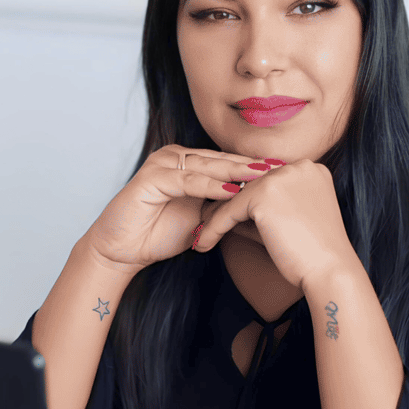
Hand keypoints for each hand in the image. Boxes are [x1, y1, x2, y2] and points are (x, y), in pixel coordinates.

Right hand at [83, 145, 275, 272]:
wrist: (123, 250)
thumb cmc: (158, 234)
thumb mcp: (201, 218)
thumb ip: (224, 206)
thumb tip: (262, 204)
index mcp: (187, 163)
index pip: (228, 162)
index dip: (255, 169)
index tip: (285, 175)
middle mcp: (174, 158)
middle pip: (221, 160)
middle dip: (252, 166)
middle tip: (281, 169)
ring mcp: (161, 165)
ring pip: (206, 166)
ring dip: (235, 171)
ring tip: (263, 175)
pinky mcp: (150, 178)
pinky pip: (186, 180)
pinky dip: (209, 186)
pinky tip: (231, 191)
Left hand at [190, 157, 357, 287]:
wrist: (331, 272)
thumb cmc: (312, 254)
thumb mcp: (285, 222)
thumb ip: (259, 210)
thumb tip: (226, 210)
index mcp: (309, 169)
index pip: (264, 181)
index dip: (242, 199)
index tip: (222, 214)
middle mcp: (297, 166)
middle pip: (248, 186)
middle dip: (224, 205)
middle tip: (203, 223)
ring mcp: (280, 176)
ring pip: (235, 197)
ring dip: (214, 217)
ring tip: (200, 235)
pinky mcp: (264, 193)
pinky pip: (229, 212)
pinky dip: (213, 228)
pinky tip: (202, 243)